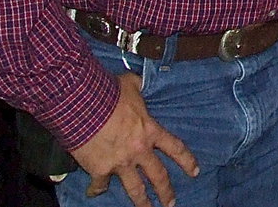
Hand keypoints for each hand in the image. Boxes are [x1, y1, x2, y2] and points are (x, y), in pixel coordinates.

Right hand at [70, 72, 197, 206]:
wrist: (83, 103)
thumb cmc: (109, 92)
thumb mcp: (131, 85)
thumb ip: (139, 87)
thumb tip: (141, 82)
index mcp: (150, 131)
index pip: (175, 148)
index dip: (186, 161)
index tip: (194, 172)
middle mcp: (138, 151)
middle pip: (158, 176)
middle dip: (166, 192)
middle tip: (171, 203)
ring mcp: (119, 163)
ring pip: (135, 189)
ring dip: (142, 202)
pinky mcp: (99, 170)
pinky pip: (100, 185)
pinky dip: (97, 190)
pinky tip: (95, 193)